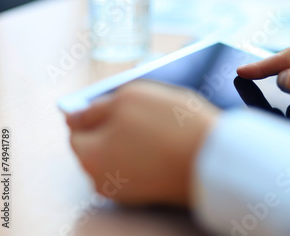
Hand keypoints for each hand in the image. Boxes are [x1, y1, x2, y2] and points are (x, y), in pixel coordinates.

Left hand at [66, 81, 219, 205]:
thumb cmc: (172, 125)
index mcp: (90, 157)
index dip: (95, 112)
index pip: (77, 130)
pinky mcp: (153, 192)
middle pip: (101, 145)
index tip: (114, 104)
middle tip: (143, 111)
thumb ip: (96, 107)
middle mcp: (104, 180)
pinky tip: (169, 141)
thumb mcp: (130, 97)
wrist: (216, 159)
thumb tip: (73, 116)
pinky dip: (151, 153)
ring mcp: (129, 190)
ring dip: (135, 139)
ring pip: (124, 154)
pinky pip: (143, 166)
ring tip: (161, 124)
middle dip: (116, 126)